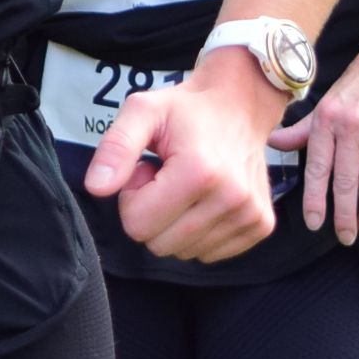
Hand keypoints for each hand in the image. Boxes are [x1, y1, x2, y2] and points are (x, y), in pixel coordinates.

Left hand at [84, 54, 286, 261]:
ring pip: (184, 252)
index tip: (148, 169)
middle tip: (166, 176)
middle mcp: (232, 199)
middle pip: (159, 245)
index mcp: (200, 172)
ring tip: (185, 184)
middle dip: (153, 213)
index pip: (137, 225)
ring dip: (176, 222)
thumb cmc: (186, 109)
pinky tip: (204, 197)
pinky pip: (209, 253)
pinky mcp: (261, 226)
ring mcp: (250, 215)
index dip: (133, 197)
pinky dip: (199, 231)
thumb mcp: (142, 111)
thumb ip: (115, 148)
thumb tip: (96, 188)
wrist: (240, 104)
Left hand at [272, 42, 358, 243]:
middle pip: (346, 182)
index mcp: (326, 121)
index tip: (313, 223)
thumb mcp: (327, 103)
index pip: (317, 168)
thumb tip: (273, 144)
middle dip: (344, 215)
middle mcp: (350, 128)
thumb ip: (304, 129)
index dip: (315, 199)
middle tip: (344, 237)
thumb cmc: (358, 82)